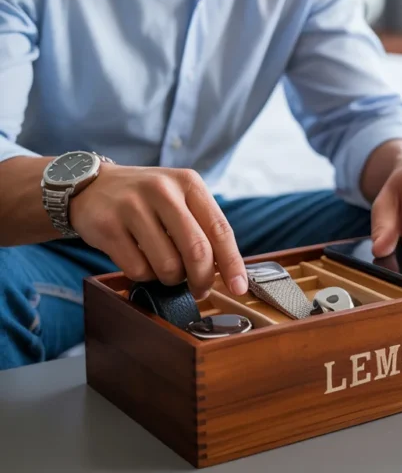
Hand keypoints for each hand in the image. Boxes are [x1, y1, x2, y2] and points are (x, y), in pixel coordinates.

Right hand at [69, 164, 247, 297]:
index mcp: (187, 183)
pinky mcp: (109, 226)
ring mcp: (133, 206)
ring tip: (162, 266)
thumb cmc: (145, 199)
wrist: (92, 185)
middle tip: (198, 289)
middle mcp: (162, 190)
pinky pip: (138, 270)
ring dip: (169, 278)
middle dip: (201, 280)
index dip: (232, 263)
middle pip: (197, 251)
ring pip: (167, 266)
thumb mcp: (178, 198)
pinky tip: (139, 259)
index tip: (239, 287)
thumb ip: (201, 227)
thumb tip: (226, 271)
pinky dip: (143, 275)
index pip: (220, 229)